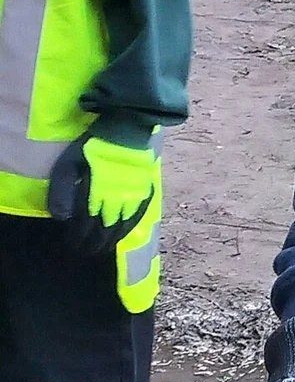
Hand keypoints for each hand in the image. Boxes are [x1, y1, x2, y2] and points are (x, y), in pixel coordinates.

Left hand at [46, 130, 159, 255]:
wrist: (127, 130)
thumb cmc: (93, 146)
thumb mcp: (68, 165)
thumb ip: (62, 192)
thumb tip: (62, 218)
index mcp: (96, 196)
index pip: (86, 226)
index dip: (78, 238)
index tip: (72, 245)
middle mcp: (116, 202)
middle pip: (104, 231)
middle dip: (94, 244)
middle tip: (87, 252)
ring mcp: (133, 198)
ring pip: (122, 227)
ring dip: (112, 240)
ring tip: (104, 248)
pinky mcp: (145, 192)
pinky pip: (138, 216)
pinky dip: (130, 228)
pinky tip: (124, 232)